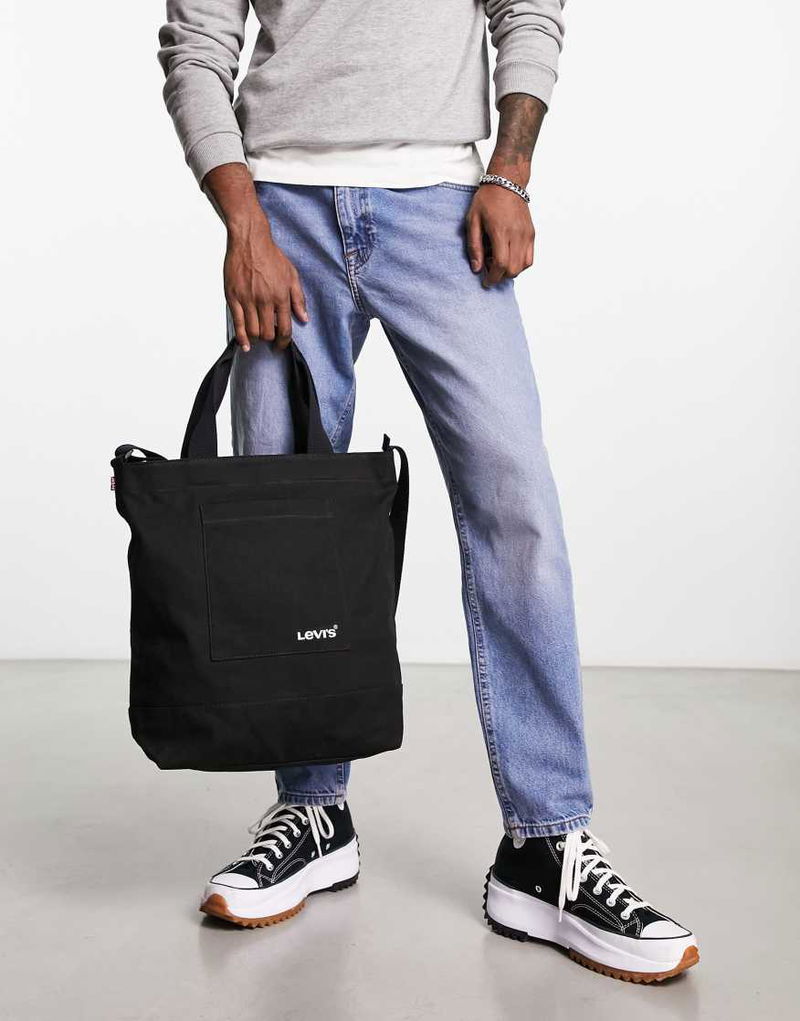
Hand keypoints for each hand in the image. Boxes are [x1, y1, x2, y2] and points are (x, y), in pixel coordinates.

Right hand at [224, 216, 307, 351]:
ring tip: (257, 336)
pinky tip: (244, 344)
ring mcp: (247, 299)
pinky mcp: (233, 297)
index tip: (282, 345)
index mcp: (281, 296)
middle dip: (269, 340)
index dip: (284, 342)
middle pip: (267, 334)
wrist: (250, 240)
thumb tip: (304, 318)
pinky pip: (237, 323)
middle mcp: (264, 300)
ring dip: (256, 338)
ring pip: (252, 331)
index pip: (285, 329)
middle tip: (269, 338)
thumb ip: (298, 299)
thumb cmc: (271, 256)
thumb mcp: (292, 275)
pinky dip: (241, 337)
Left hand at [466, 184, 534, 287]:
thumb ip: (474, 246)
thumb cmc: (487, 199)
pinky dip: (520, 263)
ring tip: (499, 260)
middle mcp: (517, 235)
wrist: (507, 182)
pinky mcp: (531, 234)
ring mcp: (527, 234)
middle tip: (489, 268)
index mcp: (501, 232)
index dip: (492, 278)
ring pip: (523, 266)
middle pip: (513, 269)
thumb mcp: (472, 221)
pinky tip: (509, 256)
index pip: (500, 264)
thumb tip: (477, 269)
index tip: (485, 282)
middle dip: (500, 276)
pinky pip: (529, 258)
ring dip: (511, 270)